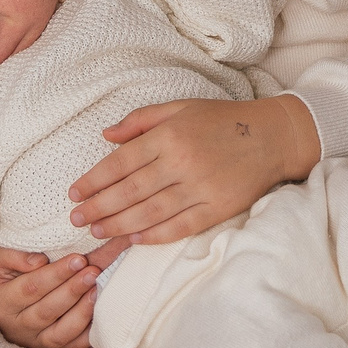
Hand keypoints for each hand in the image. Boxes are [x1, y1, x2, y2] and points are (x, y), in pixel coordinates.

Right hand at [0, 236, 132, 347]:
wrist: (5, 303)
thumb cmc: (7, 273)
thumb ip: (14, 255)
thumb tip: (39, 261)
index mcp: (1, 302)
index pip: (31, 288)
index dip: (56, 274)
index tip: (78, 259)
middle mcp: (17, 326)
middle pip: (47, 311)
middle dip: (72, 290)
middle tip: (93, 272)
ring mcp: (35, 341)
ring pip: (60, 332)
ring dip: (82, 311)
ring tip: (98, 290)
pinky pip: (73, 345)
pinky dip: (88, 333)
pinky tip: (101, 313)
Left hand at [69, 95, 320, 242]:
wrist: (273, 136)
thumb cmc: (222, 120)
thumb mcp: (181, 107)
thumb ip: (141, 120)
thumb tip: (105, 135)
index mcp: (170, 135)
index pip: (121, 162)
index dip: (94, 180)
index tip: (74, 193)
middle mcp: (182, 162)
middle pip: (130, 191)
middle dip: (98, 207)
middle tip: (76, 219)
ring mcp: (200, 188)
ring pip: (150, 212)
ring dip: (119, 225)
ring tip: (97, 232)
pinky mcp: (217, 208)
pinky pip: (179, 227)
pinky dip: (154, 235)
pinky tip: (134, 240)